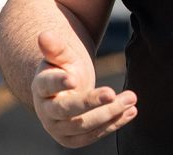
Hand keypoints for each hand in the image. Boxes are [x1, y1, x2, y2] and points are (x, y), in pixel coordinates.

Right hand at [31, 31, 137, 147]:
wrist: (66, 89)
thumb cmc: (63, 69)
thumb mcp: (62, 56)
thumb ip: (56, 47)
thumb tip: (45, 34)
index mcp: (40, 87)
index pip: (47, 85)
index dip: (59, 83)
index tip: (74, 79)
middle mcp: (46, 111)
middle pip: (66, 110)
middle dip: (91, 103)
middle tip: (113, 92)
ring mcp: (58, 128)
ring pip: (82, 126)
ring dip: (109, 114)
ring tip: (131, 99)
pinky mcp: (73, 139)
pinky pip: (93, 135)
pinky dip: (114, 124)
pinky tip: (131, 112)